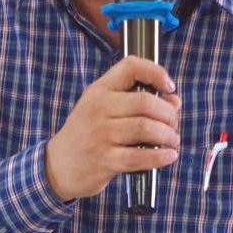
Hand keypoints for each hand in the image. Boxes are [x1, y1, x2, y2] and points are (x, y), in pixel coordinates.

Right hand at [43, 55, 178, 201]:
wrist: (58, 165)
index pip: (130, 67)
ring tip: (172, 139)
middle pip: (145, 102)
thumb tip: (174, 102)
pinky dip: (160, 156)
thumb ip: (136, 101)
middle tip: (173, 123)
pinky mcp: (104, 160)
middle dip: (168, 114)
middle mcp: (98, 109)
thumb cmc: (87, 134)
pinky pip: (139, 156)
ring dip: (167, 135)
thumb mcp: (102, 109)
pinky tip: (168, 156)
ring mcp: (100, 135)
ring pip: (145, 128)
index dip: (156, 72)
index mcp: (99, 90)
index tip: (169, 87)